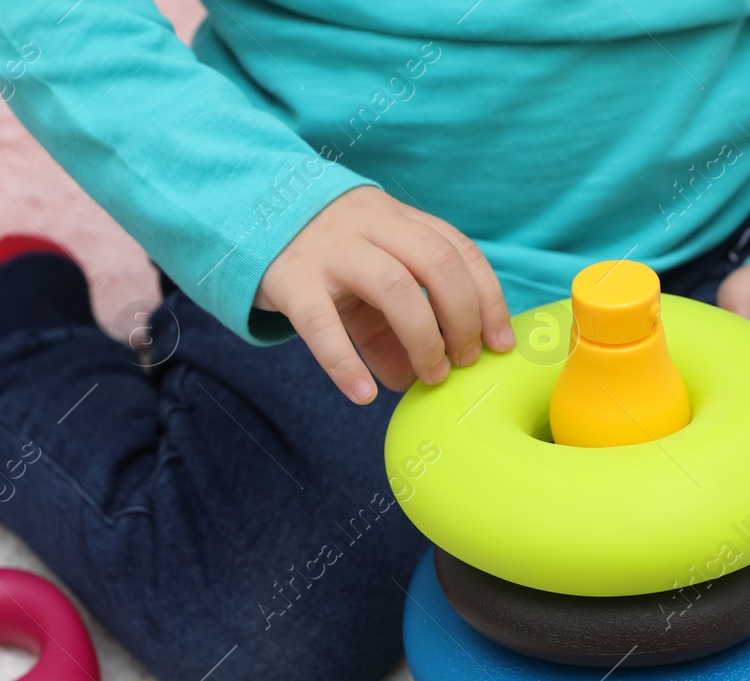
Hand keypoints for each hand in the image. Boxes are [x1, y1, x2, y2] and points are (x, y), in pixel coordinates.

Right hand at [255, 186, 515, 403]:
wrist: (247, 216)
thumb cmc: (323, 257)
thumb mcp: (366, 279)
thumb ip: (393, 326)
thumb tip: (413, 380)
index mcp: (398, 219)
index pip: (459, 250)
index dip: (488, 298)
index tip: (501, 343)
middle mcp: (370, 226)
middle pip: (436, 263)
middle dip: (463, 317)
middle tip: (466, 362)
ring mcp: (329, 250)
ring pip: (392, 286)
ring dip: (423, 337)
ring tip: (430, 378)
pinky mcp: (290, 280)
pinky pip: (322, 325)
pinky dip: (346, 364)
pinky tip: (363, 395)